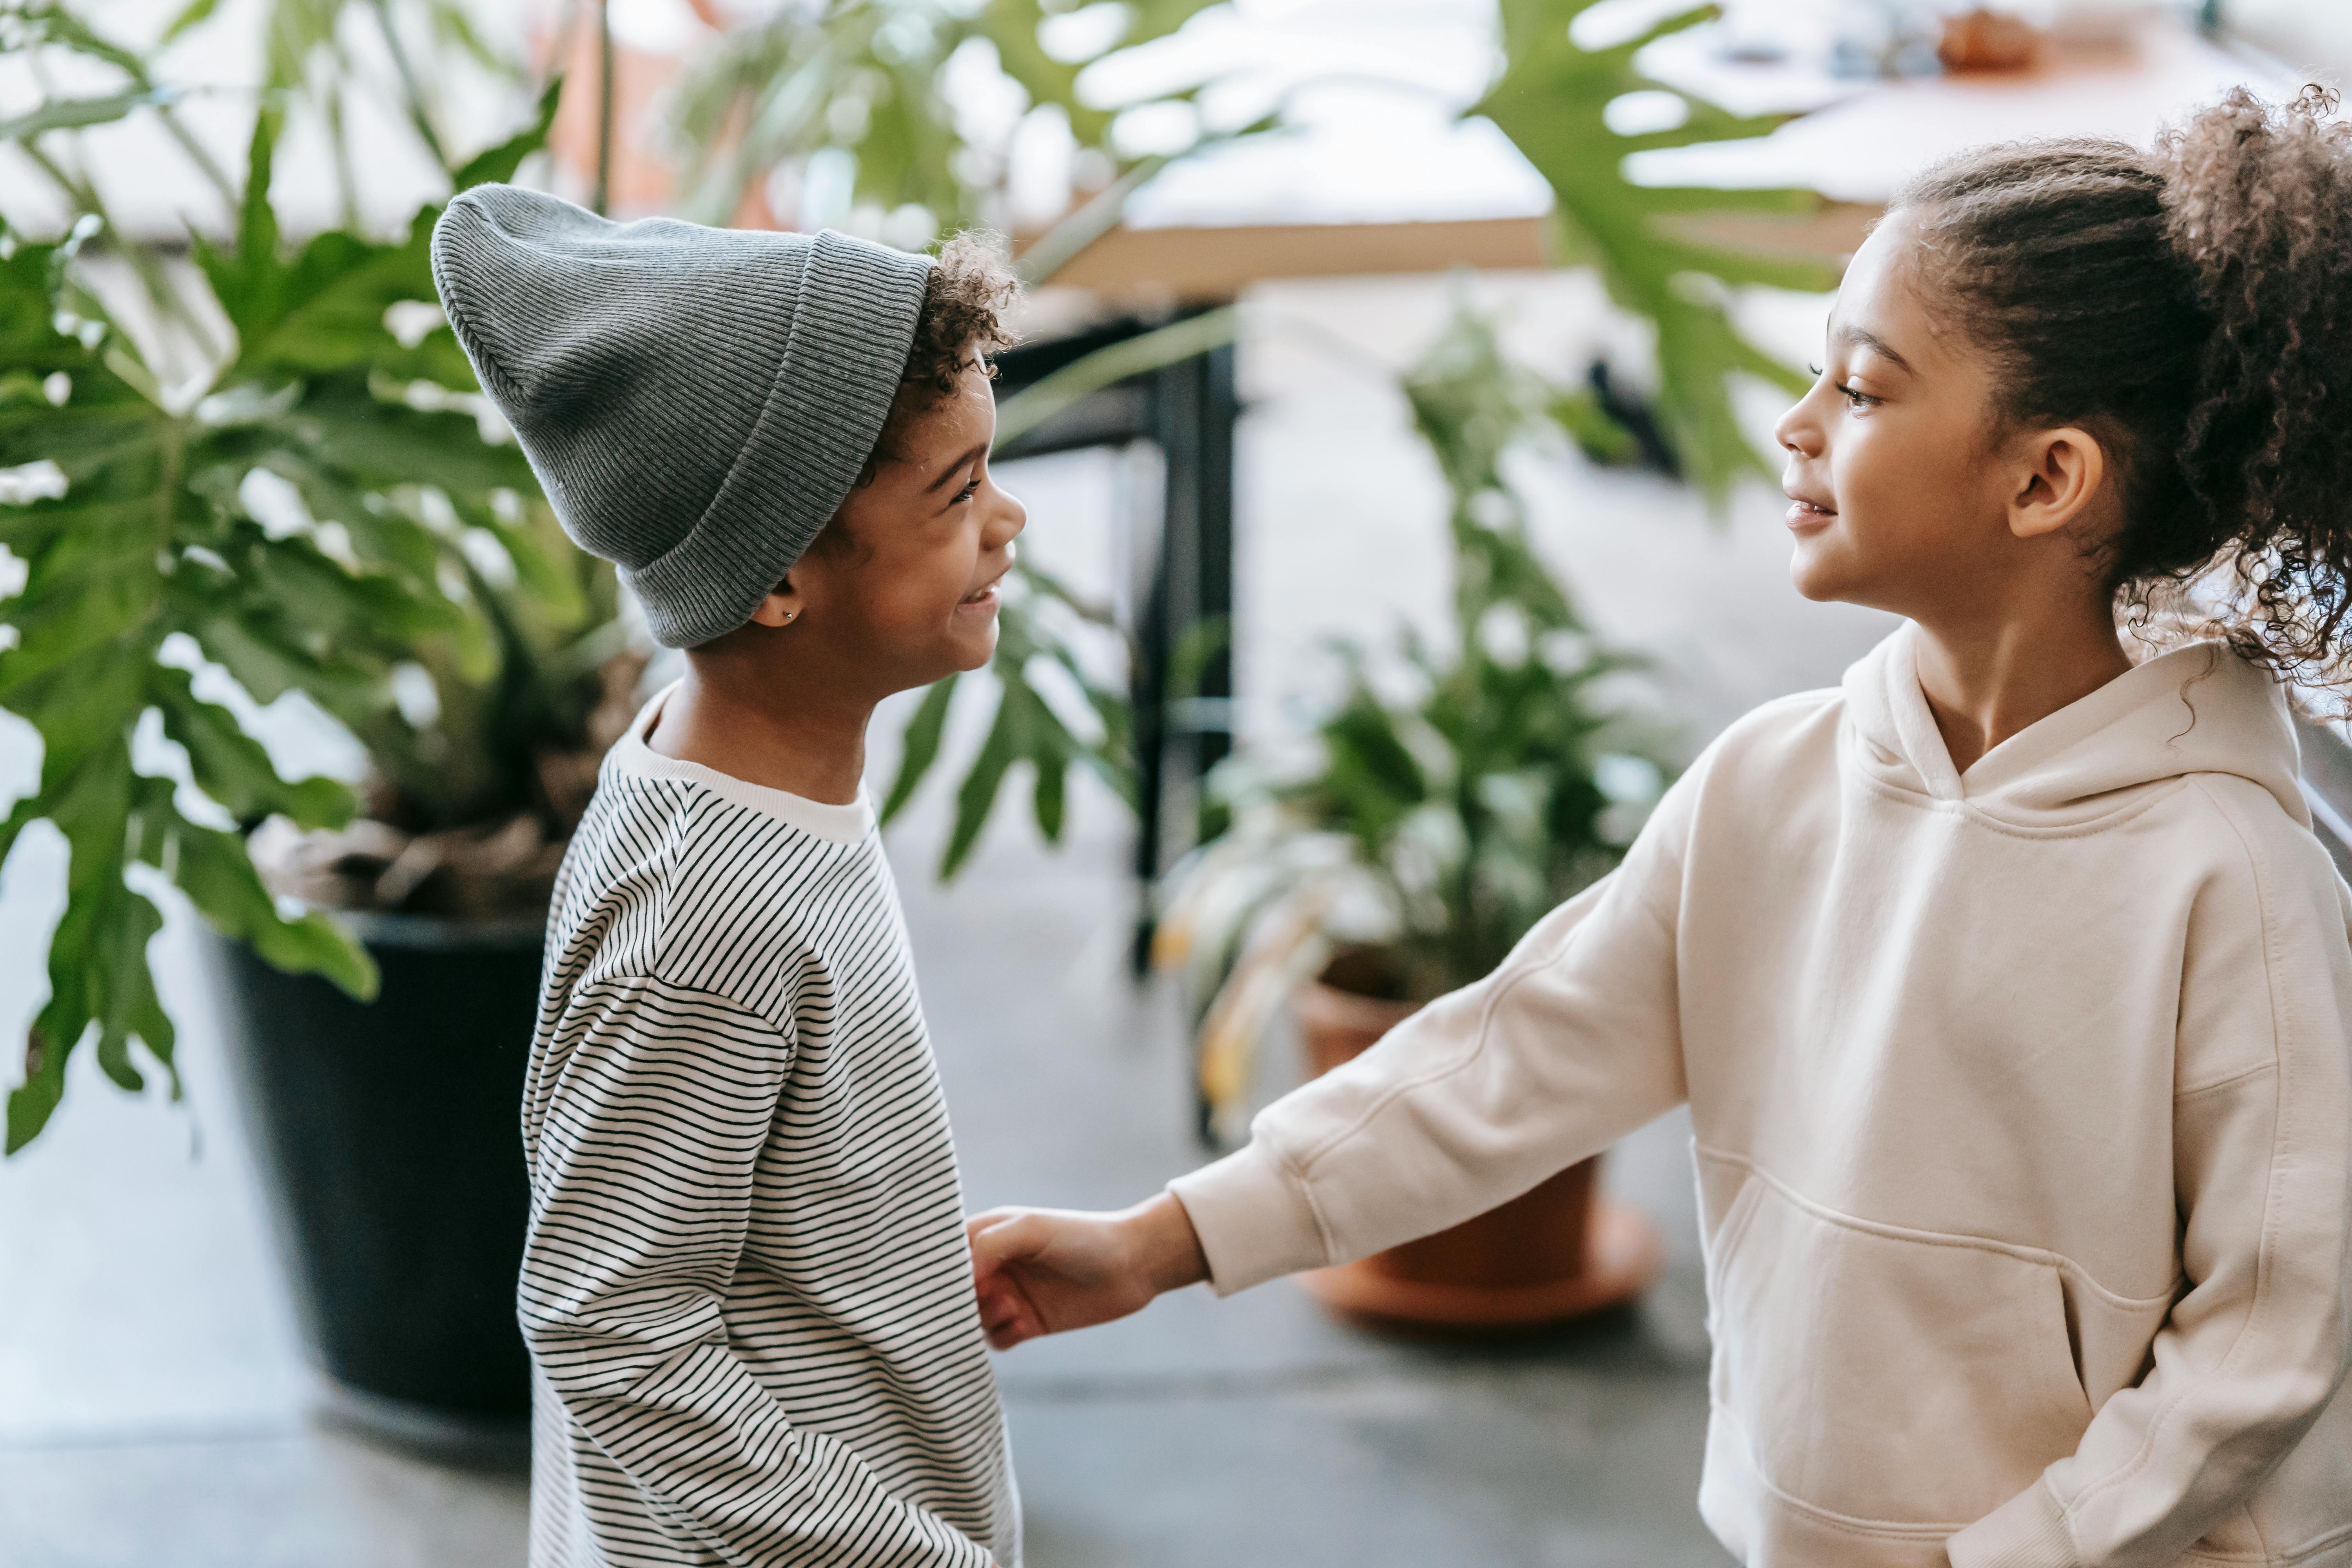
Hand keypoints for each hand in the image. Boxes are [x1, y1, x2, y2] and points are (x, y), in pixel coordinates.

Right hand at [966, 1193, 1209, 1349]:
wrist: (1133, 1265)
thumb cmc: (1083, 1237)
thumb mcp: (1032, 1229)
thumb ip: (990, 1244)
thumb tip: (960, 1280)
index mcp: (989, 1234)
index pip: (945, 1255)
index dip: (938, 1271)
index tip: (946, 1283)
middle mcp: (995, 1266)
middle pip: (955, 1293)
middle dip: (959, 1301)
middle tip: (982, 1299)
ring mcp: (1010, 1295)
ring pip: (973, 1318)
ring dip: (984, 1317)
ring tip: (1011, 1307)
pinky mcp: (1028, 1323)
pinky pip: (997, 1339)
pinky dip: (1002, 1335)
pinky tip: (1023, 1324)